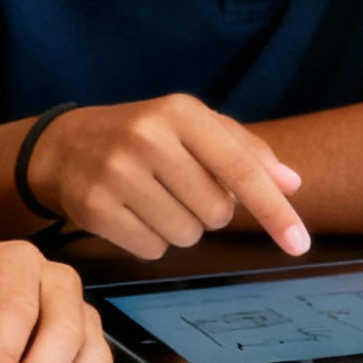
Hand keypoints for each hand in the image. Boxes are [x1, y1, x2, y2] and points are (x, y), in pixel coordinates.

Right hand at [29, 96, 308, 259]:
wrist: (62, 147)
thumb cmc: (141, 136)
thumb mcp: (191, 126)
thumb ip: (244, 151)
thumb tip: (292, 184)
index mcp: (179, 112)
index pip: (240, 169)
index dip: (275, 210)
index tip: (300, 244)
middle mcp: (147, 138)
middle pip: (217, 212)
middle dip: (210, 212)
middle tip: (181, 190)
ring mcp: (116, 174)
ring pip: (186, 235)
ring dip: (181, 228)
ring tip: (154, 200)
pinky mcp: (95, 209)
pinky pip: (153, 250)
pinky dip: (151, 241)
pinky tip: (132, 215)